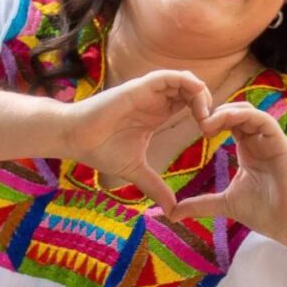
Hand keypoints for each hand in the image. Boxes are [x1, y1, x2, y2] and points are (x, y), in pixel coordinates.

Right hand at [66, 70, 211, 213]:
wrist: (75, 138)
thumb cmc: (100, 149)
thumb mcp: (135, 170)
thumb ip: (155, 186)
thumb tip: (172, 210)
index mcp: (157, 114)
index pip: (190, 104)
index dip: (205, 115)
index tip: (209, 135)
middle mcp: (155, 100)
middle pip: (193, 90)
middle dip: (208, 104)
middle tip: (211, 126)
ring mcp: (148, 91)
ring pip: (185, 80)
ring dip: (201, 94)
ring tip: (205, 116)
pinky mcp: (139, 86)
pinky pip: (169, 76)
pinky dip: (187, 83)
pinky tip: (195, 101)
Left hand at [168, 102, 286, 239]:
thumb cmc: (264, 213)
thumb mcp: (224, 204)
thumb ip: (200, 204)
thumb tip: (172, 214)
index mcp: (248, 149)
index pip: (228, 123)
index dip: (210, 120)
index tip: (191, 128)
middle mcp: (259, 141)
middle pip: (236, 112)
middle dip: (214, 112)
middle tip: (195, 121)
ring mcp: (270, 140)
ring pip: (248, 112)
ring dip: (226, 112)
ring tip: (206, 123)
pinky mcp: (280, 143)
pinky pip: (262, 120)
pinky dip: (243, 116)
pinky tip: (223, 121)